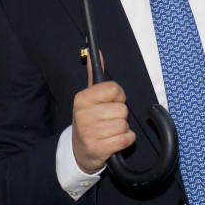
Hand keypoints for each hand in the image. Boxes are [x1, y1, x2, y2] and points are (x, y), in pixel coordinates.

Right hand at [72, 53, 135, 173]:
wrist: (79, 151)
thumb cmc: (89, 121)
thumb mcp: (88, 98)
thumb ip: (94, 74)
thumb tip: (96, 53)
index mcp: (82, 98)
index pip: (115, 89)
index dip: (118, 97)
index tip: (111, 103)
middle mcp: (83, 114)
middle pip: (122, 109)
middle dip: (120, 115)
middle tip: (108, 120)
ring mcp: (88, 132)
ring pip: (124, 124)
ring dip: (122, 129)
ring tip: (110, 131)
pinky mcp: (97, 149)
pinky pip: (125, 139)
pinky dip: (125, 140)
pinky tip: (114, 141)